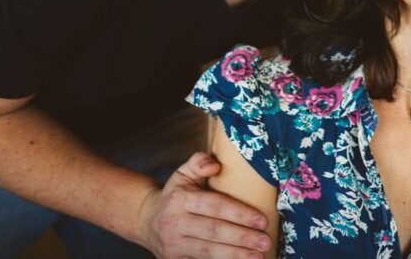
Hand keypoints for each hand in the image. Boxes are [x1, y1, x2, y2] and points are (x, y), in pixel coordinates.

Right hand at [137, 152, 271, 257]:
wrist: (145, 220)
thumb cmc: (175, 195)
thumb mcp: (183, 174)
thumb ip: (199, 162)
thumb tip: (215, 164)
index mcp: (180, 199)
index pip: (214, 206)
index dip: (239, 214)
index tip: (262, 220)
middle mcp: (175, 223)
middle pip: (214, 232)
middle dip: (242, 238)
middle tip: (265, 242)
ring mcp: (173, 245)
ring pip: (208, 252)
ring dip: (235, 255)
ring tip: (258, 256)